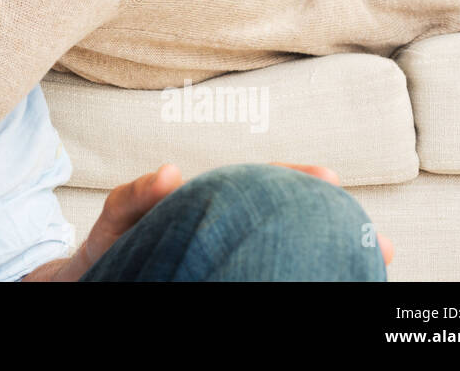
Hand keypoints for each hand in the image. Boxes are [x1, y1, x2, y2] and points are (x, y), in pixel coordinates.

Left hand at [30, 161, 391, 280]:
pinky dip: (294, 284)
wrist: (83, 288)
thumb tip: (172, 172)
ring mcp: (224, 263)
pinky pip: (261, 283)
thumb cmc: (104, 250)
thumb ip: (137, 195)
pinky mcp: (218, 282)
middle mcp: (224, 236)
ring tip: (370, 267)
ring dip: (322, 261)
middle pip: (283, 227)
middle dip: (329, 228)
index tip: (330, 179)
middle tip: (375, 239)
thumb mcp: (116, 218)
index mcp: (206, 211)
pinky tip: (327, 287)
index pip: (257, 190)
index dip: (293, 182)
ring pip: (281, 259)